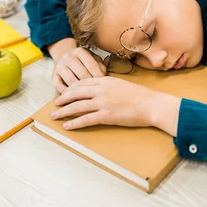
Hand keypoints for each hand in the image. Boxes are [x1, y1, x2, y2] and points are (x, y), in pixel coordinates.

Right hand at [51, 45, 106, 92]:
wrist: (67, 57)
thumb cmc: (85, 62)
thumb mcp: (94, 59)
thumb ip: (100, 66)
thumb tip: (103, 79)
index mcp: (80, 51)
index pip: (91, 64)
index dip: (98, 76)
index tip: (104, 85)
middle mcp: (68, 57)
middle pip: (81, 73)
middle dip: (90, 84)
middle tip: (97, 93)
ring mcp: (59, 66)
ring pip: (70, 80)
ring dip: (79, 90)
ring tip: (87, 97)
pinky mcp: (53, 76)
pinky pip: (58, 86)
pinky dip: (66, 93)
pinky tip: (74, 97)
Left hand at [51, 76, 180, 135]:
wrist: (151, 104)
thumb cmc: (140, 96)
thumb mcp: (121, 84)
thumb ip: (108, 86)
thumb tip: (99, 90)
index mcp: (105, 80)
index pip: (82, 83)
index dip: (71, 88)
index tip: (64, 93)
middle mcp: (101, 89)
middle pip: (76, 93)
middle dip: (63, 99)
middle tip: (55, 104)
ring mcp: (102, 102)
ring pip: (77, 106)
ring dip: (64, 112)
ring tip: (55, 116)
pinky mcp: (106, 115)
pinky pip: (86, 119)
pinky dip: (74, 123)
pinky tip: (67, 126)